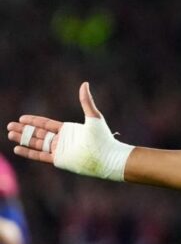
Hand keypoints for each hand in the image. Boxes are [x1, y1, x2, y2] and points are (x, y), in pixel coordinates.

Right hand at [6, 82, 132, 180]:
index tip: (21, 118)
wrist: (107, 156)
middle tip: (9, 126)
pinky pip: (40, 156)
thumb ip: (86, 101)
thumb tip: (84, 83)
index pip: (46, 124)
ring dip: (23, 139)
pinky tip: (18, 148)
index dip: (34, 121)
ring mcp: (60, 150)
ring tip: (10, 135)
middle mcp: (62, 140)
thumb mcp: (93, 116)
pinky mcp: (59, 160)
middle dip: (24, 130)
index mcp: (68, 130)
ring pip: (37, 144)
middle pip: (38, 134)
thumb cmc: (102, 137)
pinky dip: (29, 152)